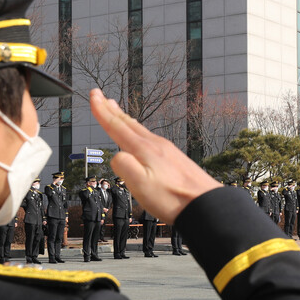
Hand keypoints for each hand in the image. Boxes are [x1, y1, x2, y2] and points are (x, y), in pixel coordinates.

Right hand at [90, 89, 218, 222]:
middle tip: (102, 97)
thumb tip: (117, 155)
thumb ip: (124, 166)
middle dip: (113, 110)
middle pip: (129, 123)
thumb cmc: (173, 198)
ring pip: (141, 130)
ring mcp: (167, 150)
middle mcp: (156, 145)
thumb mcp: (140, 185)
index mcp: (145, 150)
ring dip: (126, 119)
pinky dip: (140, 132)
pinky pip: (151, 139)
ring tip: (118, 112)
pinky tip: (142, 137)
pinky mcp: (175, 159)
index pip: (117, 126)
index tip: (94, 95)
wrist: (205, 204)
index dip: (102, 111)